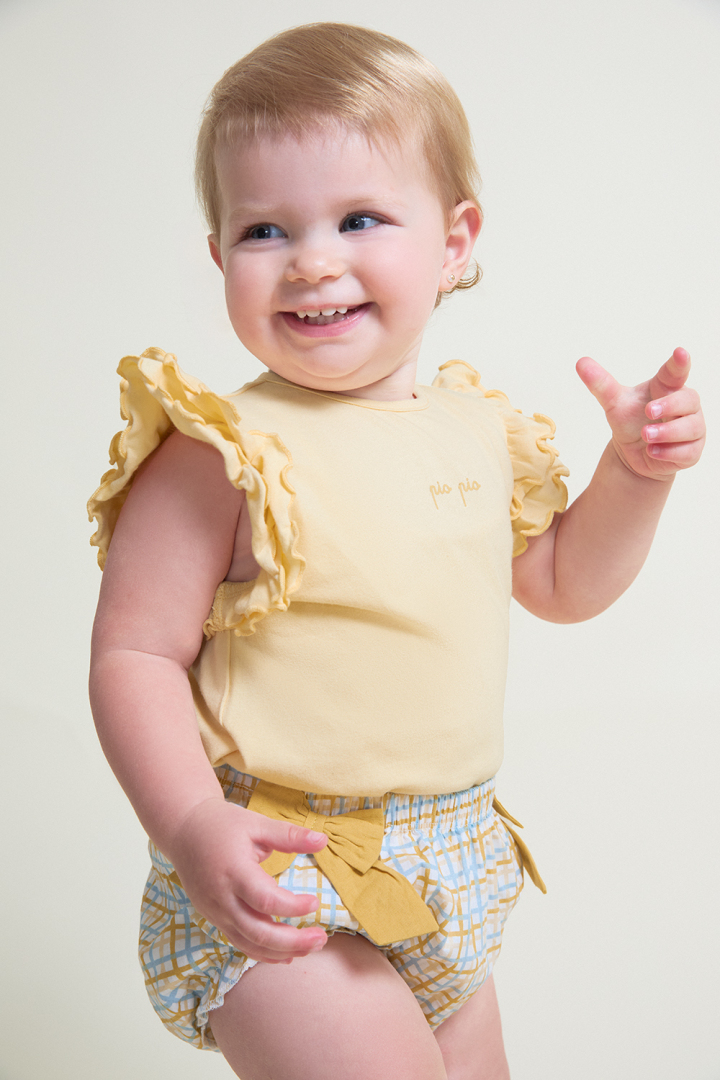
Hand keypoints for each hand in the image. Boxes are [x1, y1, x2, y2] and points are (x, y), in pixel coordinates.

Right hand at [164, 797, 328, 963]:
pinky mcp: (213, 918)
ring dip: (281, 951)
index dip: (292, 907)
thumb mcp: (257, 824)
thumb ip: (289, 836)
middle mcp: (222, 897)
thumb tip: (323, 841)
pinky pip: (238, 942)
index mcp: (234, 871)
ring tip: (311, 947)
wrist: (184, 831)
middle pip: (258, 932)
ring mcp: (215, 912)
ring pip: (249, 943)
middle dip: (292, 941)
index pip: (265, 900)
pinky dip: (262, 953)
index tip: (315, 902)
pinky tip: (285, 955)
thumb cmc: (223, 825)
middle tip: (321, 938)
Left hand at [576, 347, 705, 480]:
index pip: (676, 372)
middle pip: (688, 399)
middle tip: (649, 411)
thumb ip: (601, 384)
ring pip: (691, 427)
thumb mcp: (614, 403)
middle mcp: (685, 405)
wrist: (633, 454)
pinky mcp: (691, 451)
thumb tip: (581, 362)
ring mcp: (692, 428)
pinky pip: (688, 451)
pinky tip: (653, 451)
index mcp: (667, 387)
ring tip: (646, 436)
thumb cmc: (630, 421)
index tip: (680, 352)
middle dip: (670, 405)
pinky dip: (669, 452)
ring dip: (667, 432)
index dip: (680, 362)